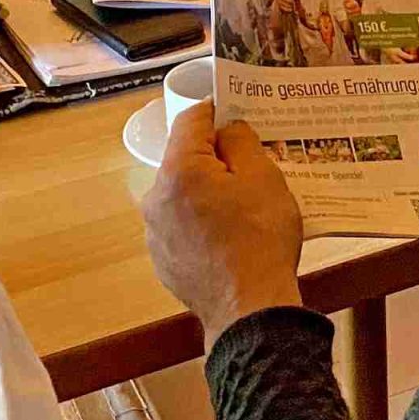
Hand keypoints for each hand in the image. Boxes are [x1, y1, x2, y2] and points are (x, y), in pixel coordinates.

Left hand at [144, 102, 305, 343]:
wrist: (250, 310)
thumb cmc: (261, 239)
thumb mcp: (263, 178)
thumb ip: (241, 140)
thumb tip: (227, 128)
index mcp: (179, 170)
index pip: (191, 119)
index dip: (217, 109)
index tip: (239, 111)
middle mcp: (156, 197)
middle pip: (185, 158)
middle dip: (216, 156)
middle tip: (252, 165)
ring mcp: (155, 232)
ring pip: (183, 193)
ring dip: (208, 190)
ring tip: (244, 207)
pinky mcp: (162, 258)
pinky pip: (182, 225)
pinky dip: (202, 222)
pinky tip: (230, 236)